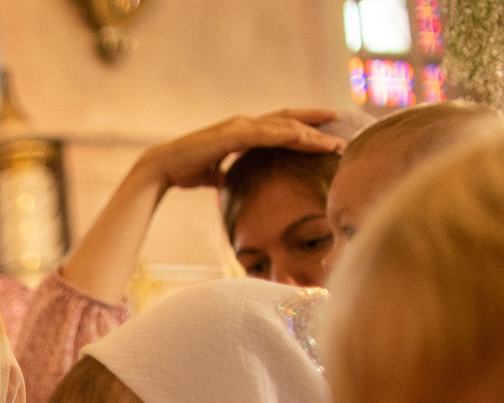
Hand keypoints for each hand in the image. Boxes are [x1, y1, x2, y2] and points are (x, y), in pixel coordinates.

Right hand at [139, 108, 343, 192]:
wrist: (163, 168)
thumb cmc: (185, 170)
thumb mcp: (212, 174)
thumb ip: (223, 175)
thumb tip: (227, 182)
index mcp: (243, 132)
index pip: (280, 126)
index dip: (305, 127)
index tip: (326, 132)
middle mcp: (244, 124)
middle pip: (289, 120)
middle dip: (316, 123)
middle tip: (341, 129)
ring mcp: (239, 127)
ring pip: (283, 126)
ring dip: (310, 133)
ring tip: (332, 141)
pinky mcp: (233, 135)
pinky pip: (266, 133)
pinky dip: (286, 134)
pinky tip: (305, 137)